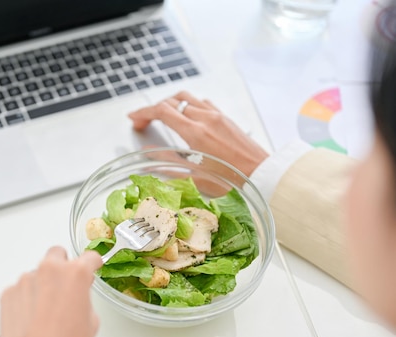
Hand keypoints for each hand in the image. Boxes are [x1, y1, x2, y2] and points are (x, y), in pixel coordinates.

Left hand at [0, 246, 102, 336]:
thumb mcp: (90, 321)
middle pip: (56, 255)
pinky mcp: (7, 294)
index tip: (91, 265)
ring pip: (37, 275)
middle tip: (65, 287)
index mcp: (74, 274)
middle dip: (62, 267)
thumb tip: (77, 293)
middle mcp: (47, 271)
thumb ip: (83, 297)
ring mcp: (24, 282)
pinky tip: (32, 321)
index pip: (88, 257)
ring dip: (42, 287)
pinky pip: (20, 290)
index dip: (92, 263)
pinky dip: (26, 300)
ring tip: (46, 315)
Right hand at [128, 91, 268, 176]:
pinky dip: (189, 105)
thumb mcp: (192, 176)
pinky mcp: (225, 117)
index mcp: (195, 132)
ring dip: (170, 103)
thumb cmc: (231, 180)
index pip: (161, 111)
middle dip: (153, 110)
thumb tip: (147, 155)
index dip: (143, 113)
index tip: (134, 118)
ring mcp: (216, 115)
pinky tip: (188, 116)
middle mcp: (205, 118)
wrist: (262, 174)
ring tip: (163, 115)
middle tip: (144, 122)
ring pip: (186, 98)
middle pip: (171, 102)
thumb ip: (166, 163)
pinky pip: (202, 102)